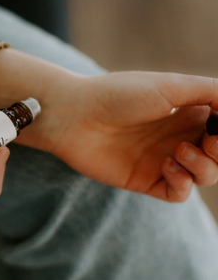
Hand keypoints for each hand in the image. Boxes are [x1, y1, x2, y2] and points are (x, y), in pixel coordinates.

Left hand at [49, 71, 217, 201]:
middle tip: (211, 141)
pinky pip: (177, 193)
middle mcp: (176, 136)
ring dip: (204, 167)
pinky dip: (183, 183)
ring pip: (203, 175)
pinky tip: (167, 165)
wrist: (75, 115)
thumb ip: (211, 93)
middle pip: (217, 154)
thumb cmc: (119, 95)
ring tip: (180, 150)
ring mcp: (160, 159)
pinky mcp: (144, 179)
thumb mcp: (171, 86)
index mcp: (185, 112)